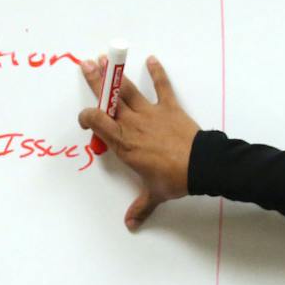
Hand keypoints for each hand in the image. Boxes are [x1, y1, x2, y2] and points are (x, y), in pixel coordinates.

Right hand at [78, 55, 200, 230]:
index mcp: (123, 143)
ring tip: (105, 59)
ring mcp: (150, 113)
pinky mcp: (169, 107)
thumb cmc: (173, 179)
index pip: (97, 122)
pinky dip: (158, 72)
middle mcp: (132, 124)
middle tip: (86, 64)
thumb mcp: (154, 194)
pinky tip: (152, 60)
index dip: (87, 117)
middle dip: (96, 81)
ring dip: (116, 75)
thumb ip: (140, 206)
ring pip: (128, 90)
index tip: (84, 119)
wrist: (201, 166)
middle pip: (109, 99)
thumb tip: (131, 225)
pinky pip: (162, 86)